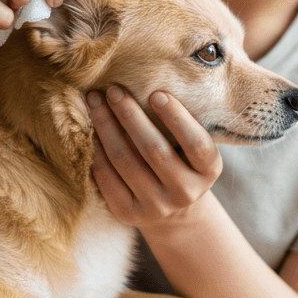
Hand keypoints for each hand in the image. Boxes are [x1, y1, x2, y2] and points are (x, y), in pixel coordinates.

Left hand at [88, 85, 222, 228]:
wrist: (172, 210)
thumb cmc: (181, 161)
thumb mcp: (192, 147)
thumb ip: (181, 124)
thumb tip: (147, 84)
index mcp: (208, 171)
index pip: (196, 144)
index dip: (177, 118)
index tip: (156, 93)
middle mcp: (186, 192)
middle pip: (155, 151)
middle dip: (131, 116)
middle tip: (115, 90)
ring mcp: (157, 207)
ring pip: (126, 162)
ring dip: (107, 128)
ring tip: (95, 103)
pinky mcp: (129, 214)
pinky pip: (107, 179)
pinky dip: (96, 151)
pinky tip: (89, 130)